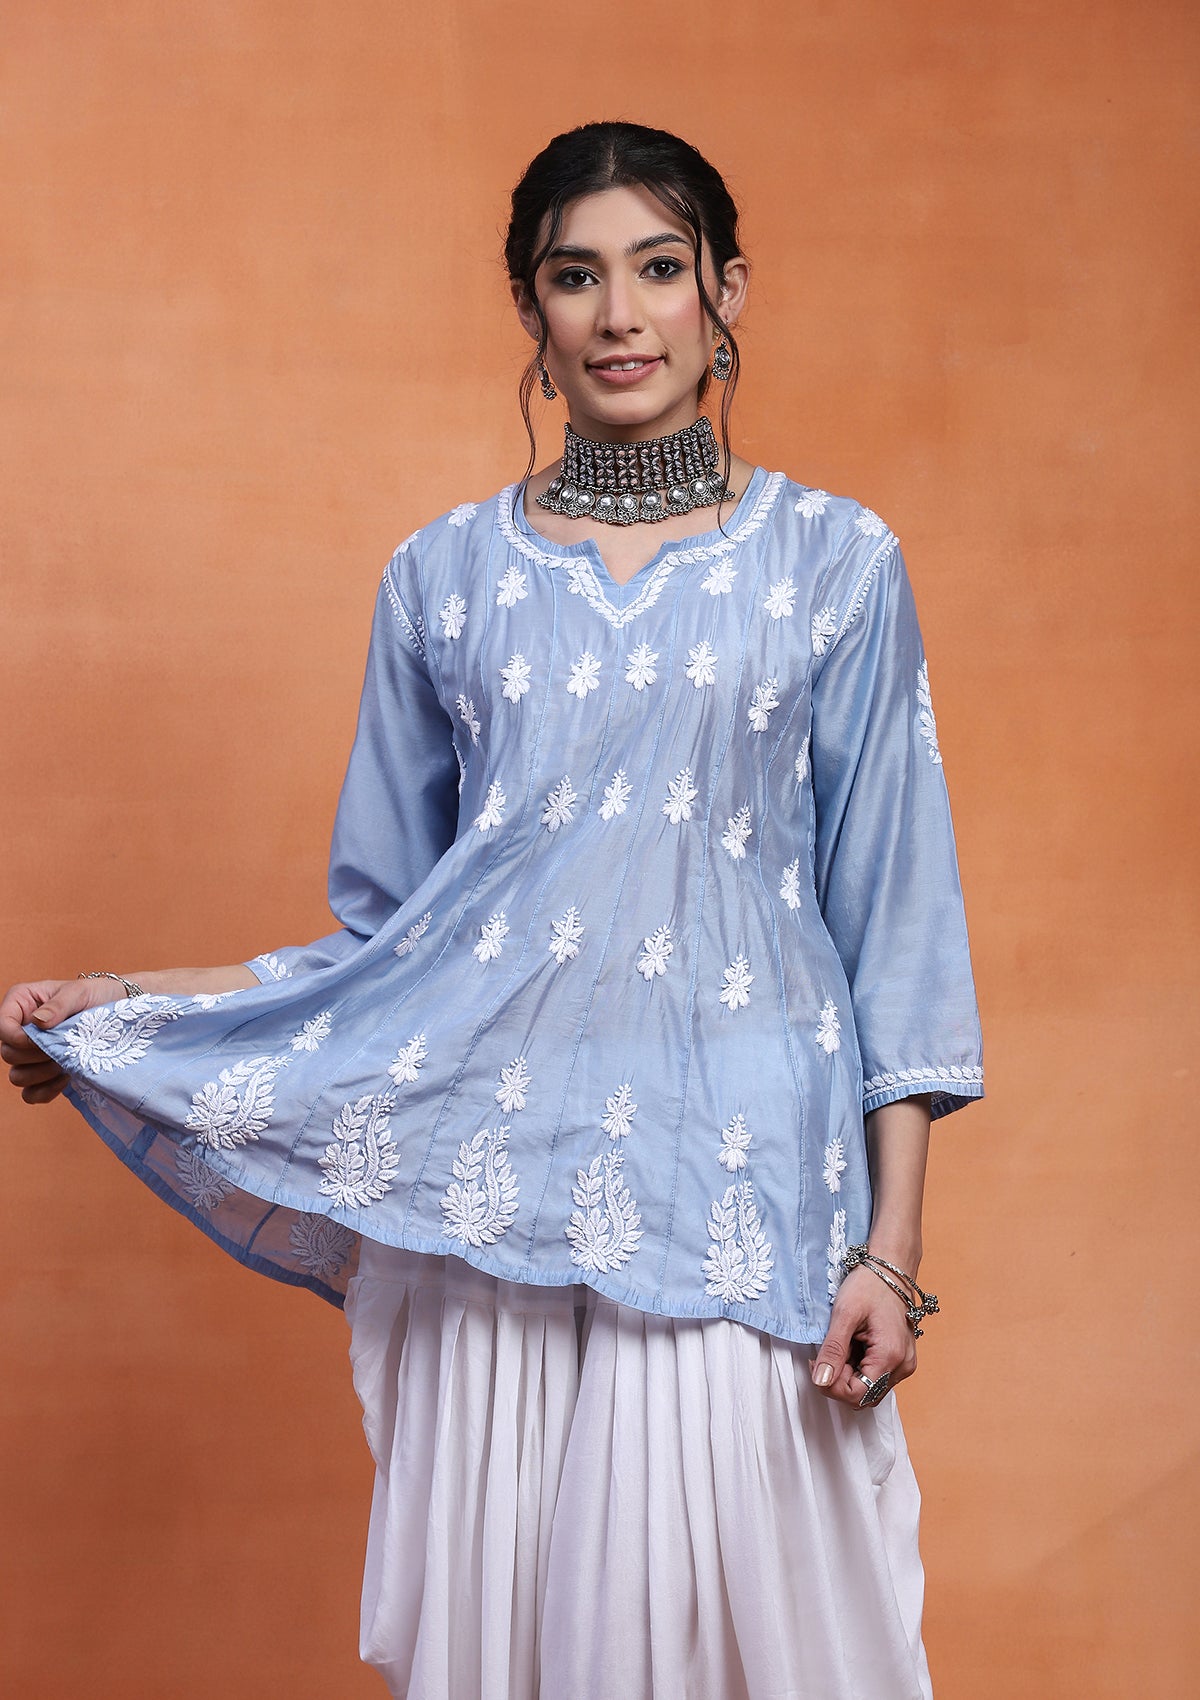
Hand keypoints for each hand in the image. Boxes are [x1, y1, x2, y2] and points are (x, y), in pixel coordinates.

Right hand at [0, 977, 116, 1103]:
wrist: (118, 1011)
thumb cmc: (96, 994)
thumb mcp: (79, 992)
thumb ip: (58, 1005)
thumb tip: (38, 1022)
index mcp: (21, 1003)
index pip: (2, 1027)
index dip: (18, 1037)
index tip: (43, 1039)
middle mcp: (20, 1028)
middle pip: (8, 1054)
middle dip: (35, 1056)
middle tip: (62, 1049)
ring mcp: (30, 1053)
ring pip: (17, 1076)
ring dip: (41, 1074)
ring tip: (66, 1063)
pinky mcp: (42, 1072)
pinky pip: (30, 1094)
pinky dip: (45, 1091)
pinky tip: (66, 1078)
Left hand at [809, 1263, 917, 1408]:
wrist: (890, 1269)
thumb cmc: (870, 1285)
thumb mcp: (844, 1315)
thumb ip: (832, 1351)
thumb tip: (821, 1381)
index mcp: (890, 1356)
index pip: (858, 1395)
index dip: (833, 1385)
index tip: (820, 1362)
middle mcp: (902, 1366)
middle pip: (864, 1395)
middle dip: (839, 1380)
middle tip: (827, 1353)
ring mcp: (903, 1364)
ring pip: (869, 1388)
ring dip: (848, 1374)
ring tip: (842, 1344)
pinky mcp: (900, 1359)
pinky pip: (876, 1376)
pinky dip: (858, 1367)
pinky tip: (853, 1345)